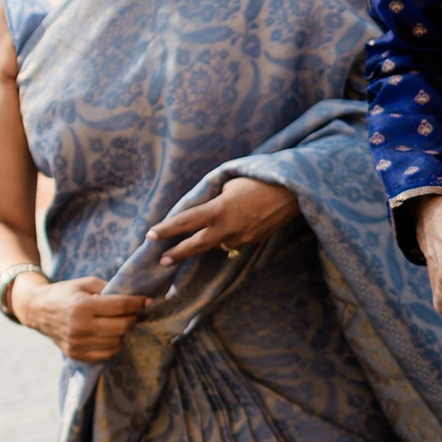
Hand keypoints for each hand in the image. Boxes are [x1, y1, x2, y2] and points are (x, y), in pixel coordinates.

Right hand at [22, 274, 151, 363]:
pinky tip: (109, 334)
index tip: (146, 300)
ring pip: (116, 341)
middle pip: (122, 326)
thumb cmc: (65, 293)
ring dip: (122, 331)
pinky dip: (113, 344)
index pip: (120, 307)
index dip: (137, 303)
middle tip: (131, 312)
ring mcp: (77, 343)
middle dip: (132, 318)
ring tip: (117, 322)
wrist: (36, 310)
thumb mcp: (85, 283)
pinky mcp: (76, 354)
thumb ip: (109, 288)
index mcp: (82, 306)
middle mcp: (80, 327)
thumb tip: (134, 297)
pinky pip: (106, 354)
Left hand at [148, 176, 298, 264]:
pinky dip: (223, 238)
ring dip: (202, 245)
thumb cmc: (258, 181)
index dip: (166, 230)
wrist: (292, 192)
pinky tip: (225, 230)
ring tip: (185, 247)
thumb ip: (212, 200)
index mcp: (220, 209)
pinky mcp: (252, 242)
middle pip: (196, 245)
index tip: (150, 236)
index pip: (186, 222)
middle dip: (178, 253)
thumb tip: (198, 211)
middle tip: (162, 260)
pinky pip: (230, 243)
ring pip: (214, 245)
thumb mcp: (229, 184)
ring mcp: (241, 238)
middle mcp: (229, 228)